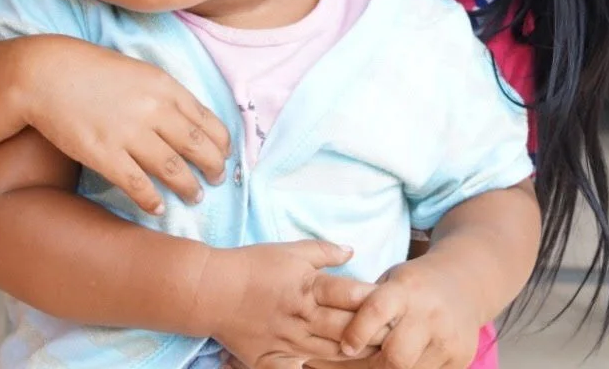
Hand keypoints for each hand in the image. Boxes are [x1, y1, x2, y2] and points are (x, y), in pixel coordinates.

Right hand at [16, 35, 230, 213]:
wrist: (47, 74)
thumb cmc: (92, 70)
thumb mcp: (139, 71)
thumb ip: (166, 94)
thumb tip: (190, 120)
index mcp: (165, 87)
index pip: (208, 120)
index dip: (222, 142)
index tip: (225, 154)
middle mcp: (153, 110)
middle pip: (197, 147)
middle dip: (213, 167)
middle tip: (217, 179)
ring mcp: (129, 133)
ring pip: (173, 169)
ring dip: (189, 186)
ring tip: (195, 196)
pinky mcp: (104, 154)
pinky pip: (137, 184)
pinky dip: (152, 199)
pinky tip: (158, 207)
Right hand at [207, 240, 377, 368]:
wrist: (212, 290)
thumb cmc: (253, 265)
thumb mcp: (290, 250)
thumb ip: (324, 251)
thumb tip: (352, 250)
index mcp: (308, 287)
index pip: (351, 295)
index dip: (375, 301)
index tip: (394, 304)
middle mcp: (302, 316)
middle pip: (346, 328)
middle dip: (373, 334)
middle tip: (396, 335)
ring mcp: (287, 342)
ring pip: (330, 354)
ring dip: (354, 355)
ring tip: (376, 356)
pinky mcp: (272, 360)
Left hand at [338, 259, 482, 368]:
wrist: (464, 284)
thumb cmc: (414, 284)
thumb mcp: (391, 281)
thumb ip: (367, 303)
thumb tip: (326, 331)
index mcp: (407, 288)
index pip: (377, 310)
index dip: (357, 331)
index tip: (345, 346)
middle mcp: (430, 314)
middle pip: (396, 355)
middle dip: (371, 365)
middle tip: (352, 363)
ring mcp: (449, 339)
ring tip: (364, 366)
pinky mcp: (461, 359)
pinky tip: (392, 367)